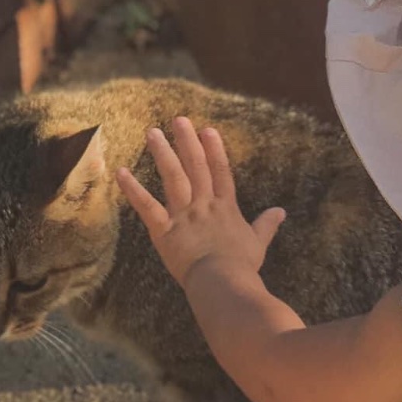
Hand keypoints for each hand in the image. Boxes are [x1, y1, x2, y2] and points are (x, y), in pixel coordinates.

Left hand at [115, 117, 285, 286]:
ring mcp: (184, 216)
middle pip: (196, 168)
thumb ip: (267, 225)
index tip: (207, 130)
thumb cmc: (241, 267)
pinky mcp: (165, 231)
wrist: (222, 282)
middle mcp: (204, 206)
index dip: (214, 151)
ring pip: (173, 178)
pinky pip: (147, 207)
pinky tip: (121, 172)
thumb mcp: (258, 243)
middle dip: (188, 142)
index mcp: (226, 208)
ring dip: (163, 154)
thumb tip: (281, 211)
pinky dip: (133, 189)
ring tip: (153, 132)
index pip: (221, 173)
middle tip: (179, 120)